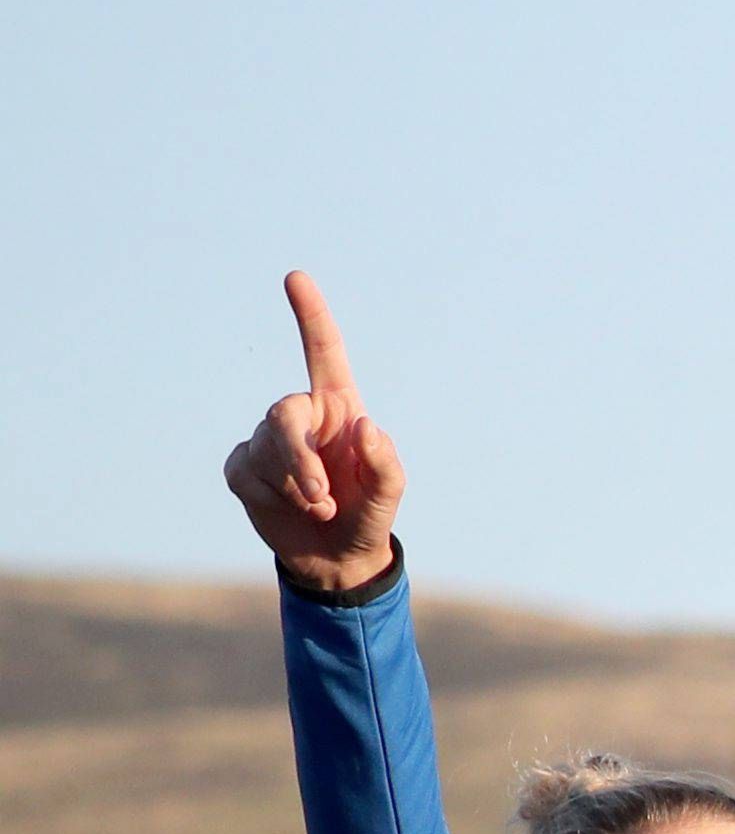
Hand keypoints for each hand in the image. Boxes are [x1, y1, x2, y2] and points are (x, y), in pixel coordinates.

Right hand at [226, 269, 404, 593]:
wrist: (337, 556)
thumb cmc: (369, 515)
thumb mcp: (390, 493)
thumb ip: (386, 462)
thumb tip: (364, 426)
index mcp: (338, 408)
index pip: (323, 352)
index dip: (310, 315)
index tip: (296, 277)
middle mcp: (301, 415)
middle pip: (281, 414)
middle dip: (299, 460)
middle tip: (323, 498)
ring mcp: (267, 439)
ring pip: (264, 449)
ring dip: (293, 486)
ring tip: (321, 507)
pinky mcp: (243, 466)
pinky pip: (245, 472)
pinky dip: (269, 496)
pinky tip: (287, 506)